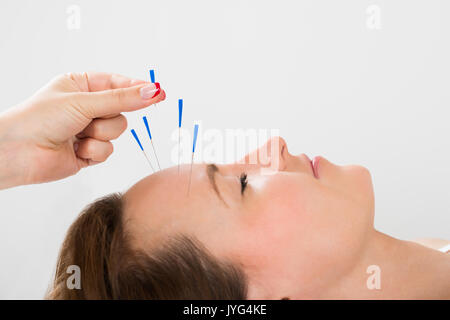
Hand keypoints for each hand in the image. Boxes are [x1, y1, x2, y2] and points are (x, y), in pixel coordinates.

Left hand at [0, 72, 165, 188]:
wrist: (19, 152)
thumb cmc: (39, 119)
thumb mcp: (84, 101)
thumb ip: (122, 99)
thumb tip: (153, 92)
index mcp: (81, 85)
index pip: (118, 83)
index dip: (137, 89)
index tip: (158, 92)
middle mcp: (86, 106)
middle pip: (121, 110)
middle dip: (108, 116)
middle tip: (92, 117)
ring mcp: (88, 129)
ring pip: (117, 131)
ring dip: (100, 134)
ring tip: (78, 134)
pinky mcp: (88, 151)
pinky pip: (108, 150)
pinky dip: (94, 151)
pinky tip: (75, 149)